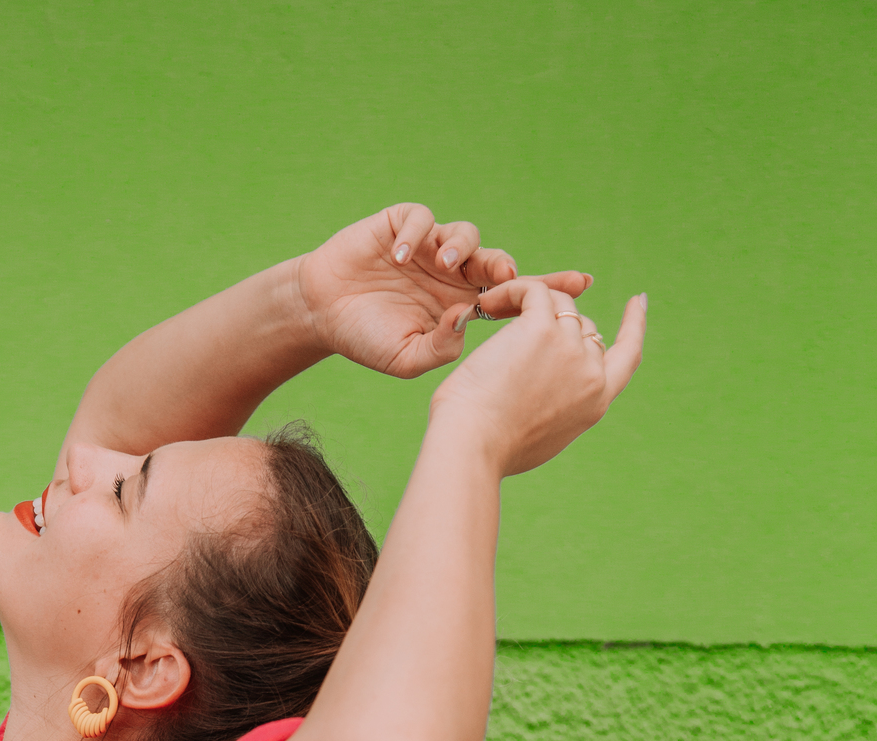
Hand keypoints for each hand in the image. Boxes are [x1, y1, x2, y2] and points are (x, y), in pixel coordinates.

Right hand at [296, 203, 592, 379]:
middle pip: (496, 262)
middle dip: (505, 267)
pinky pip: (422, 219)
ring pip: (465, 235)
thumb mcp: (408, 358)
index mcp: (461, 307)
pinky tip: (399, 257)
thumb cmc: (366, 340)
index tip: (583, 283)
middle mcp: (452, 275)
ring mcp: (429, 248)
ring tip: (442, 264)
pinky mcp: (401, 226)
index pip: (513, 298)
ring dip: (460, 248)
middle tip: (504, 277)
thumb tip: (470, 320)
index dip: (547, 287)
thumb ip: (442, 347)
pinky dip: (416, 234)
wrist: (320, 316)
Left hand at [431, 279, 646, 474]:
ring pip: (559, 304)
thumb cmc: (489, 450)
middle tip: (508, 323)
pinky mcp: (542, 329)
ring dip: (527, 301)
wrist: (472, 448)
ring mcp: (570, 350)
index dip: (634, 325)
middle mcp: (590, 374)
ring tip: (489, 310)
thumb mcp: (539, 439)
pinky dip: (512, 290)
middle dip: (552, 322)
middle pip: (584, 327)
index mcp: (595, 403)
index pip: (627, 356)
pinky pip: (534, 291)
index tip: (636, 301)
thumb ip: (557, 411)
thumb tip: (551, 397)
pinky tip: (488, 302)